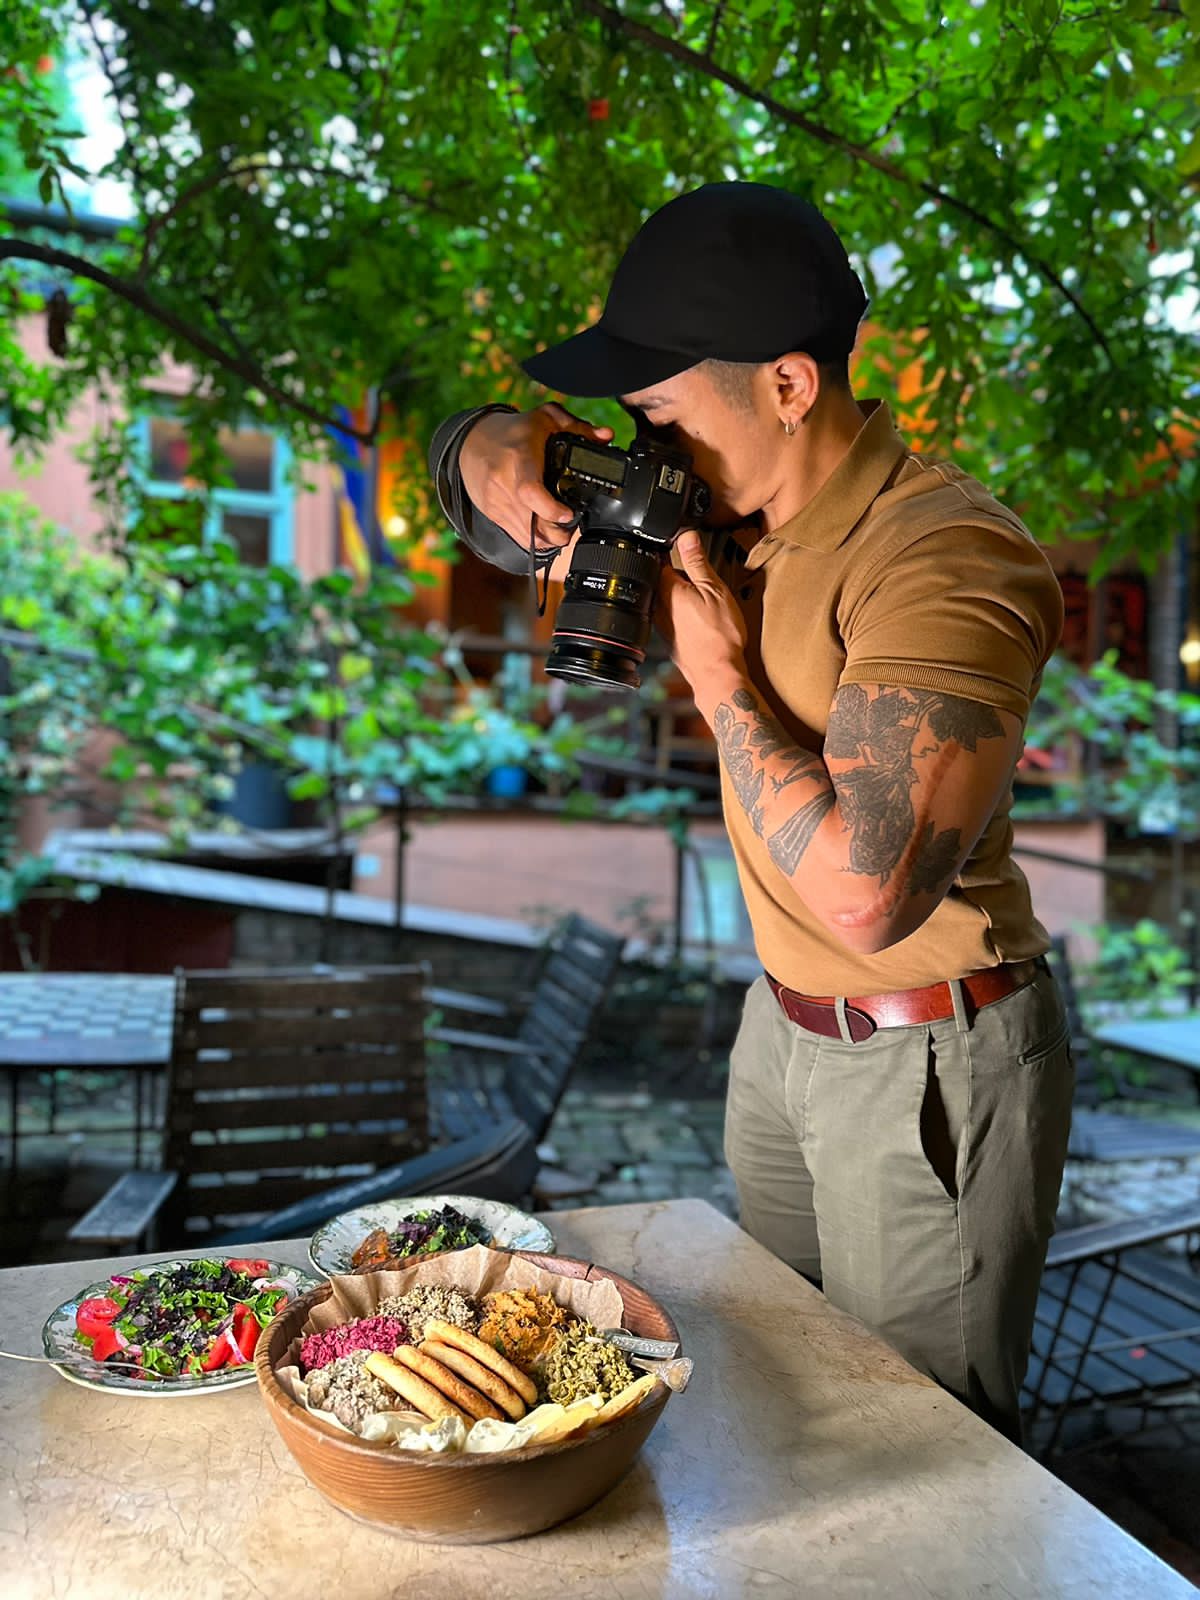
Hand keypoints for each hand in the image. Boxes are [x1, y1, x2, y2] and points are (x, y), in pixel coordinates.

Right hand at [459, 402, 613, 551]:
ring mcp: (498, 502)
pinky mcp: (494, 514)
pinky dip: (535, 540)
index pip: (530, 491)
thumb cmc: (512, 432)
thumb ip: (578, 426)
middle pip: (532, 523)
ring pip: (526, 536)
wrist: (472, 442)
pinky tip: (548, 533)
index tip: (568, 513)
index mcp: (519, 459)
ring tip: (563, 529)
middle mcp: (504, 484)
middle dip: (557, 532)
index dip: (551, 509)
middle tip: (573, 525)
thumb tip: (606, 435)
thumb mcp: (545, 418)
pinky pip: (517, 536)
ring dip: (548, 539)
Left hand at [657, 531, 747, 711]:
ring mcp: (660, 623)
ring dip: (677, 591)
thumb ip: (698, 562)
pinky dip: (680, 608)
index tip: (678, 541)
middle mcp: (657, 606)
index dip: (669, 547)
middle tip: (695, 568)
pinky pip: (668, 613)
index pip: (659, 558)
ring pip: (663, 596)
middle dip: (674, 570)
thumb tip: (686, 536)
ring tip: (700, 594)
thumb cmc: (719, 636)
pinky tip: (697, 614)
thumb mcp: (715, 590)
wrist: (717, 674)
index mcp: (667, 589)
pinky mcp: (667, 637)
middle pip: (660, 578)